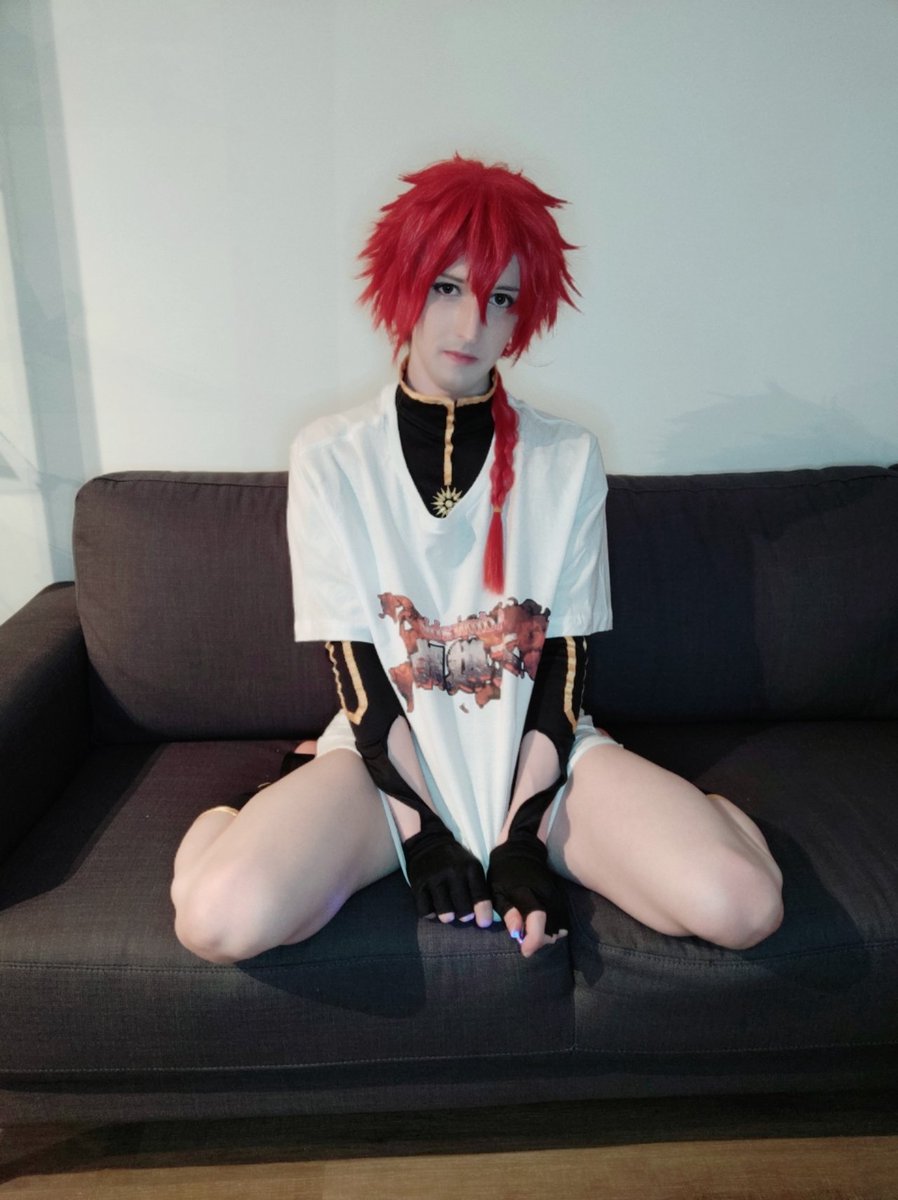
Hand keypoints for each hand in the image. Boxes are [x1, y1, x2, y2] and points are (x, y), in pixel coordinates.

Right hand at [403, 827, 492, 926]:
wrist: (429, 842)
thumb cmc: (455, 861)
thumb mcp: (471, 867)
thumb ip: (479, 889)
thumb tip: (484, 919)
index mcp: (470, 868)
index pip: (480, 895)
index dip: (483, 913)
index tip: (483, 923)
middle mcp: (453, 872)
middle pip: (463, 909)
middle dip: (464, 915)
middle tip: (463, 914)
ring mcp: (434, 879)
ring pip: (445, 913)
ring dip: (448, 916)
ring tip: (449, 913)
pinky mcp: (419, 885)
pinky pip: (426, 911)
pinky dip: (431, 914)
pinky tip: (434, 907)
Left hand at [488, 835, 568, 957]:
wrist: (522, 849)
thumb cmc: (503, 872)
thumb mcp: (497, 891)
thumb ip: (508, 912)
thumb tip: (517, 933)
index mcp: (526, 892)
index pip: (537, 918)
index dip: (534, 939)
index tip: (525, 951)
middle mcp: (546, 894)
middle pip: (552, 928)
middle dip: (539, 940)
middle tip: (524, 939)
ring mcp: (555, 895)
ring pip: (560, 926)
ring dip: (547, 935)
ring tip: (531, 932)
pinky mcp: (560, 897)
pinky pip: (562, 919)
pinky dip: (553, 928)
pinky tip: (540, 926)